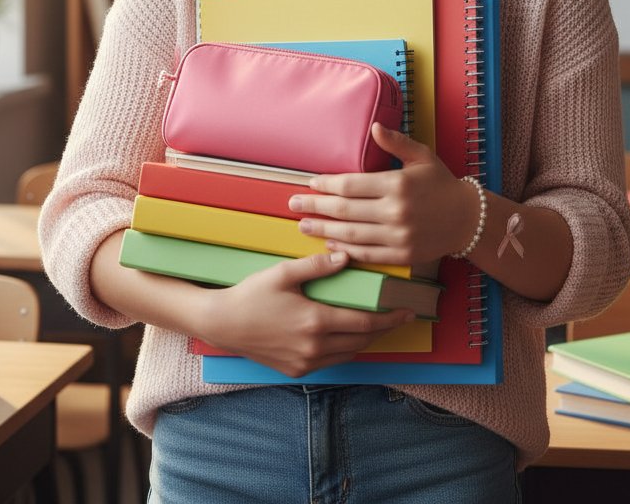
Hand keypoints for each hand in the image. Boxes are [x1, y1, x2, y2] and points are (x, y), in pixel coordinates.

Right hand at [198, 250, 414, 377]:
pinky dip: (344, 349)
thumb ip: (317, 266)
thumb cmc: (252, 294)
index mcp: (315, 322)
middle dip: (383, 329)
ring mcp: (305, 362)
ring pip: (349, 354)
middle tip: (399, 316)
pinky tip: (346, 335)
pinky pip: (331, 362)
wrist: (222, 324)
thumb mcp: (284, 273)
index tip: (407, 311)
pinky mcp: (297, 371)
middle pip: (362, 341)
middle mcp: (314, 347)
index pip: (364, 322)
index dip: (389, 318)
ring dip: (365, 340)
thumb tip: (346, 257)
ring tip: (376, 324)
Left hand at [289, 123, 478, 265]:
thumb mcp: (422, 156)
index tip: (311, 182)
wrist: (468, 219)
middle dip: (315, 207)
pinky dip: (345, 249)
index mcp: (397, 184)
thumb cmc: (442, 184)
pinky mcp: (401, 255)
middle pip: (344, 210)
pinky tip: (330, 243)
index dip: (327, 184)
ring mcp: (398, 236)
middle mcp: (395, 211)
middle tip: (293, 204)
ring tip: (303, 226)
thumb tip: (373, 127)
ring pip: (350, 234)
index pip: (351, 184)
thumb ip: (396, 142)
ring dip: (323, 231)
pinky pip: (366, 254)